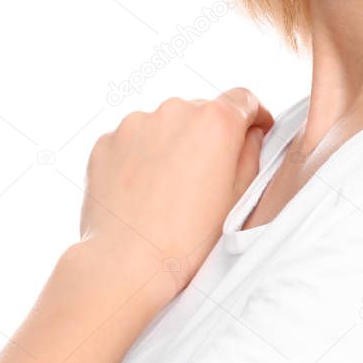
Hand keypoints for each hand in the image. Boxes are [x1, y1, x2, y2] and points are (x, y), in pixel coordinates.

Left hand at [79, 87, 273, 302]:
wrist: (125, 264)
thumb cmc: (186, 239)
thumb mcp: (238, 197)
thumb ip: (251, 153)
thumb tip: (249, 135)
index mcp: (216, 121)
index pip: (244, 99)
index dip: (254, 115)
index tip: (254, 130)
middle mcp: (176, 111)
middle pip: (203, 111)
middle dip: (209, 135)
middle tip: (207, 175)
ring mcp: (136, 123)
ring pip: (166, 124)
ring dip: (173, 144)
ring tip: (169, 187)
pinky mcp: (108, 140)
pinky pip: (133, 139)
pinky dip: (141, 155)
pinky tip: (143, 189)